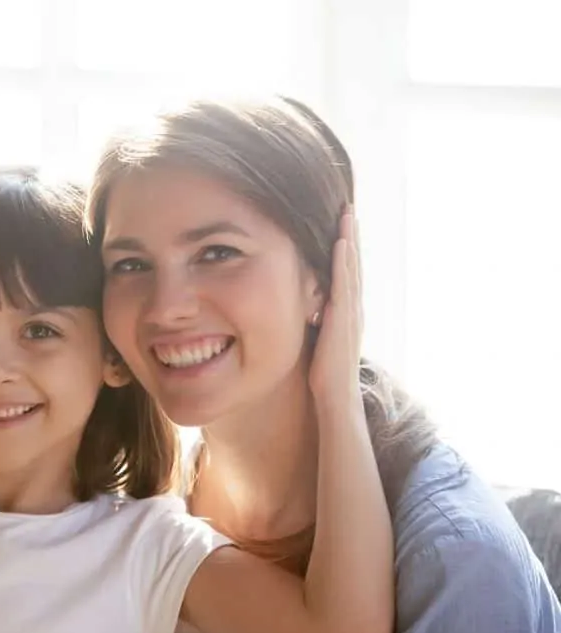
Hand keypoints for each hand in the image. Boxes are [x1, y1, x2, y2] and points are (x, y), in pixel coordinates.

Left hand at [308, 208, 362, 408]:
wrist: (335, 398)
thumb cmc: (325, 373)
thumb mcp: (319, 338)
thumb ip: (318, 319)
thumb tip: (307, 305)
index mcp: (347, 312)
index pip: (346, 273)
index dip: (345, 248)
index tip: (342, 223)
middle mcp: (353, 308)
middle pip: (353, 264)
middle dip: (351, 236)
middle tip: (348, 207)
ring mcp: (351, 312)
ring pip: (351, 269)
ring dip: (350, 241)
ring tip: (347, 215)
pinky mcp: (344, 319)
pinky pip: (344, 285)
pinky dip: (343, 263)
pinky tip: (340, 245)